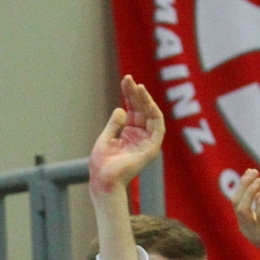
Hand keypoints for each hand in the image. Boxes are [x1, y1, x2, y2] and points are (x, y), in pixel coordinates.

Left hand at [89, 75, 163, 194]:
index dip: (130, 95)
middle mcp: (140, 137)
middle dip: (136, 94)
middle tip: (129, 79)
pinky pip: (158, 128)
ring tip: (138, 87)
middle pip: (142, 110)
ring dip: (146, 100)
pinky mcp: (151, 149)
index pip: (133, 110)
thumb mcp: (106, 138)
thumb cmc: (102, 164)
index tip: (125, 80)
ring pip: (151, 115)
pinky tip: (147, 101)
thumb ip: (114, 124)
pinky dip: (154, 113)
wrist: (104, 180)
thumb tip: (121, 108)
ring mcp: (146, 142)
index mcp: (129, 135)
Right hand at [231, 170, 259, 259]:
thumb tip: (259, 194)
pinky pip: (259, 219)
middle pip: (237, 203)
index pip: (236, 202)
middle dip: (243, 186)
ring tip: (259, 179)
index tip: (250, 171)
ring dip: (250, 192)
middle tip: (254, 172)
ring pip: (243, 210)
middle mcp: (247, 230)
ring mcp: (256, 235)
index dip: (242, 186)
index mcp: (247, 225)